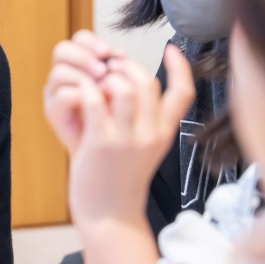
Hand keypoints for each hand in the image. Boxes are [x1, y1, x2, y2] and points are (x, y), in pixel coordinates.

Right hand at [44, 30, 117, 154]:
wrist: (106, 153)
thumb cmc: (114, 118)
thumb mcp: (121, 88)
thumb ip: (120, 72)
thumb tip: (123, 57)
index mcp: (80, 62)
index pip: (80, 39)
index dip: (96, 42)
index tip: (119, 54)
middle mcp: (64, 73)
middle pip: (62, 49)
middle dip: (85, 56)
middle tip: (104, 70)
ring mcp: (55, 91)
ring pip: (59, 71)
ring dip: (83, 75)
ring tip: (103, 86)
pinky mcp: (53, 111)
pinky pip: (61, 96)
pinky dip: (80, 96)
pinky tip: (96, 102)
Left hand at [69, 45, 193, 224]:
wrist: (110, 215)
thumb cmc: (121, 179)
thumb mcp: (145, 149)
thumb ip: (147, 120)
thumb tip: (135, 85)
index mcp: (164, 133)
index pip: (183, 93)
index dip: (181, 67)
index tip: (171, 48)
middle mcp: (150, 134)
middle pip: (147, 82)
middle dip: (126, 66)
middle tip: (109, 67)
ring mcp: (127, 139)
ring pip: (122, 86)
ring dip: (105, 77)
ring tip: (95, 82)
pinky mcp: (101, 143)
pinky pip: (94, 100)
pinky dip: (86, 89)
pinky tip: (81, 93)